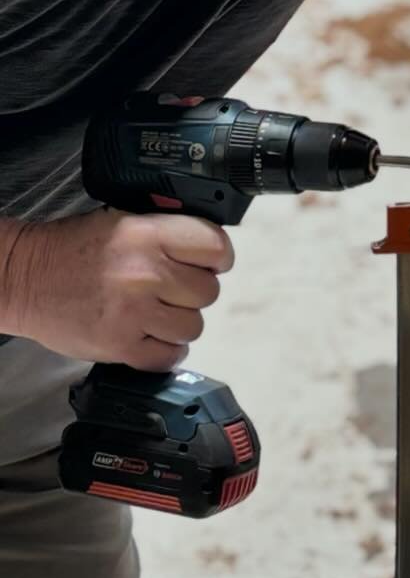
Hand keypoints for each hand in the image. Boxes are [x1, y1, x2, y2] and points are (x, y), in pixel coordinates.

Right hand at [3, 209, 233, 368]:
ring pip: (194, 326)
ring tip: (156, 314)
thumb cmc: (72, 249)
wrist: (24, 279)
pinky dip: (165, 351)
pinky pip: (170, 356)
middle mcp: (145, 273)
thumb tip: (208, 249)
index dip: (218, 257)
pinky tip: (150, 337)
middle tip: (171, 290)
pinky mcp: (119, 346)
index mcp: (148, 234)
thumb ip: (166, 233)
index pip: (215, 246)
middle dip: (194, 292)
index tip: (210, 263)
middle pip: (208, 291)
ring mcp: (133, 312)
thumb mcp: (123, 220)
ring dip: (180, 323)